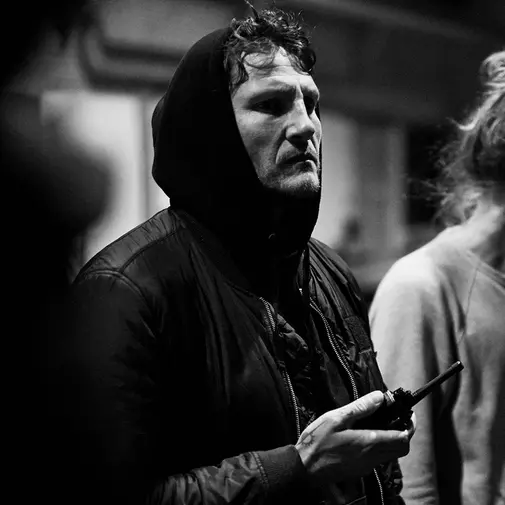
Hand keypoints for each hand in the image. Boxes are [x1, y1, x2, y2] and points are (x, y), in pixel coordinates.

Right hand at [295, 391, 411, 484]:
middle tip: (398, 419)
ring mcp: (366, 467)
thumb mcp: (336, 418)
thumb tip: (379, 397)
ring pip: (391, 456)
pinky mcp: (359, 471)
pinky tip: (368, 437)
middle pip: (401, 449)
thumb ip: (360, 408)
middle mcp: (371, 457)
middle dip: (404, 434)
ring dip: (393, 441)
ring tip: (383, 425)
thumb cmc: (317, 442)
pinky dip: (382, 448)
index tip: (409, 414)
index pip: (402, 438)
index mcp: (368, 442)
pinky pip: (379, 460)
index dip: (410, 426)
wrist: (304, 468)